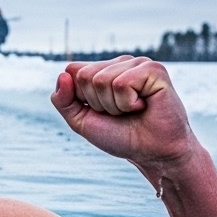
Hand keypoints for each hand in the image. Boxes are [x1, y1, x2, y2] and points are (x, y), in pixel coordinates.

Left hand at [50, 56, 196, 169]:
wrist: (152, 153)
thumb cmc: (121, 136)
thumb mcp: (81, 121)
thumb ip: (63, 100)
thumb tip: (62, 74)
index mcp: (103, 69)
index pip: (72, 70)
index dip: (80, 98)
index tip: (101, 111)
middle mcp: (120, 63)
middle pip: (85, 76)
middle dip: (97, 103)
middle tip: (120, 113)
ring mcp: (138, 63)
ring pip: (101, 80)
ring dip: (114, 106)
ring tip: (133, 111)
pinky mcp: (154, 70)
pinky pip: (122, 84)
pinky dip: (128, 103)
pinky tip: (143, 106)